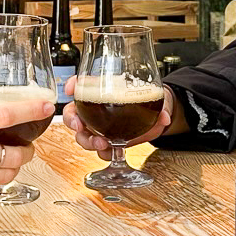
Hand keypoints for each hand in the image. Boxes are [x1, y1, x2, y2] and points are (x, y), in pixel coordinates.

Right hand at [61, 73, 177, 158]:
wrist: (155, 116)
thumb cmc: (148, 100)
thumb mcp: (155, 97)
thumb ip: (159, 105)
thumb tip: (164, 117)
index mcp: (102, 90)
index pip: (81, 83)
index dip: (73, 84)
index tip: (71, 88)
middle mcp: (96, 109)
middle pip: (73, 112)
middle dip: (73, 120)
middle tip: (80, 126)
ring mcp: (99, 126)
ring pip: (82, 134)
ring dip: (87, 140)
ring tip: (100, 143)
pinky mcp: (107, 141)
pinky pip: (99, 149)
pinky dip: (102, 152)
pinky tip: (108, 152)